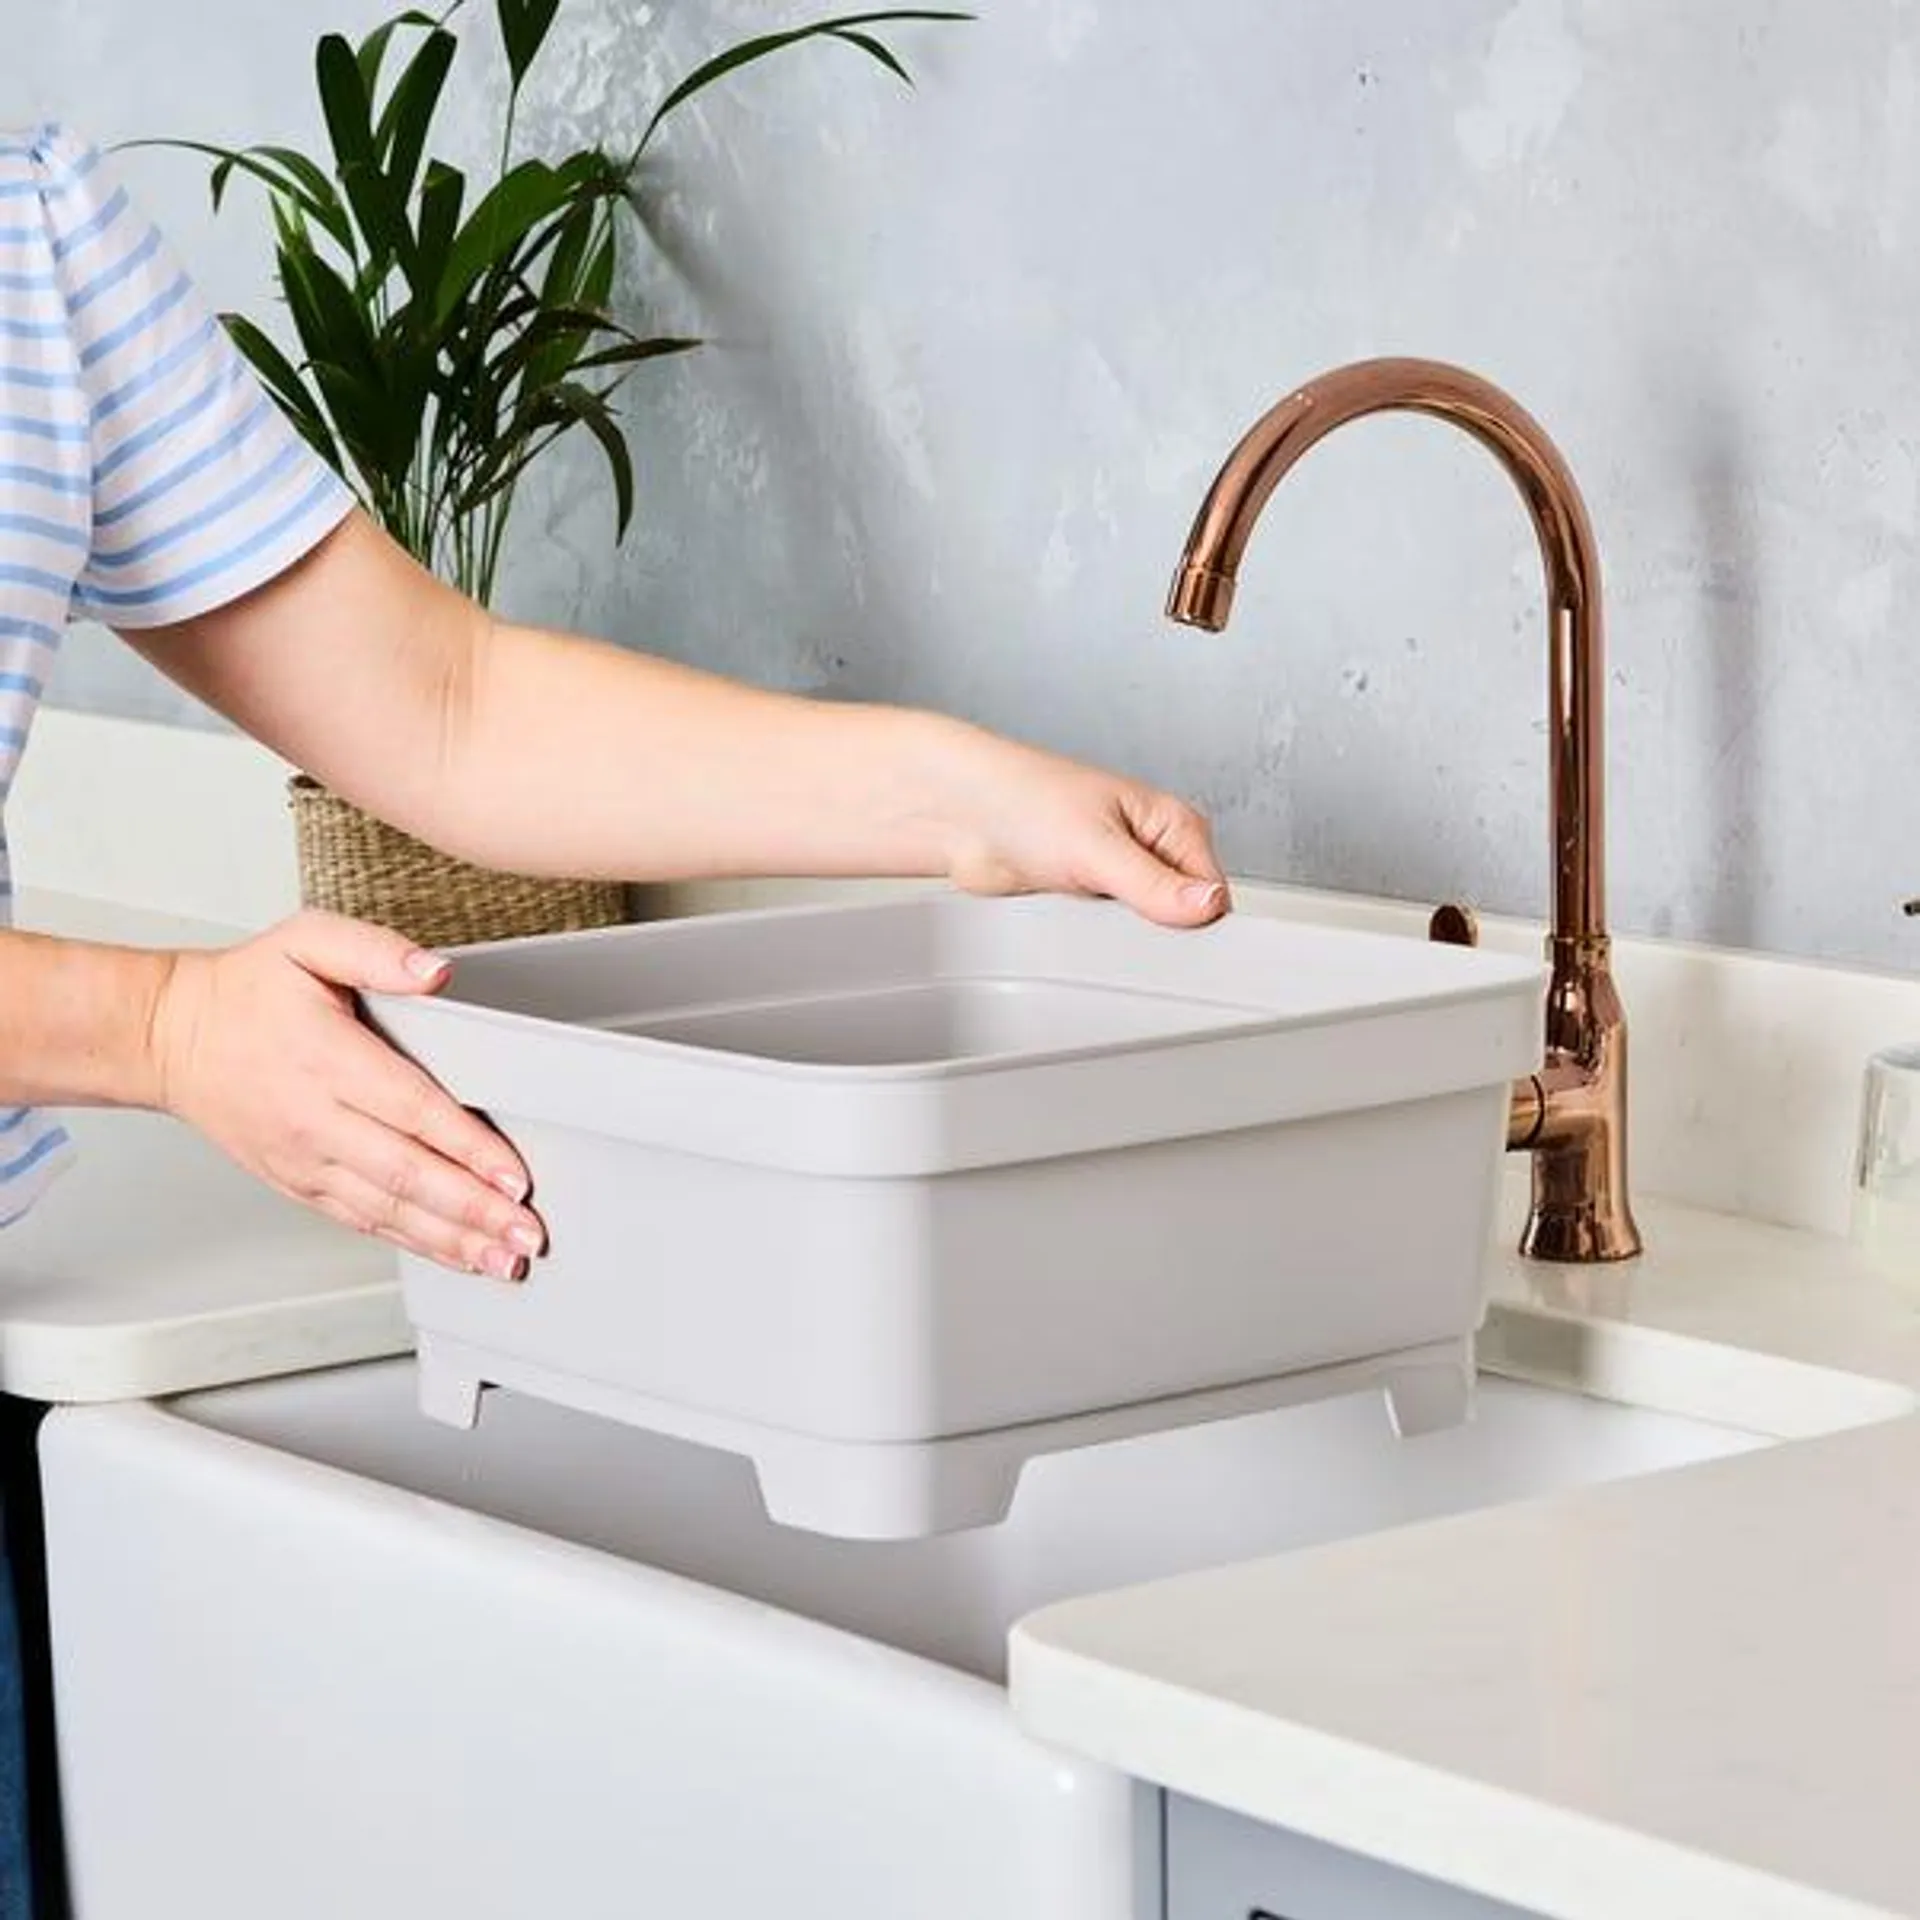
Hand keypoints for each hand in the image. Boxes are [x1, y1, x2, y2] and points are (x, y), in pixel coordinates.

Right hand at [152, 912, 544, 1277]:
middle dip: (474, 1210)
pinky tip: (454, 1253)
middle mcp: (315, 1118)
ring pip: (388, 1210)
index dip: (467, 1146)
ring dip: (452, 1239)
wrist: (168, 1037)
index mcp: (327, 1059)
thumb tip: (433, 971)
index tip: (513, 1175)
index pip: (412, 1109)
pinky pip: (362, 1219)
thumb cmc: (243, 992)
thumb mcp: (306, 942)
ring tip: (503, 1260)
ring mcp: (305, 1158)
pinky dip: (413, 1242)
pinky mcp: (297, 1182)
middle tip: (526, 1235)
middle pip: (407, 1174)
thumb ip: (376, 952)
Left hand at [930, 723, 1228, 926]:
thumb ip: (1154, 884)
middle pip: (1184, 914)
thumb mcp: (1096, 847)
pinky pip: (1110, 934)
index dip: (1198, 921)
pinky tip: (1078, 930)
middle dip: (1161, 933)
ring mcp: (1120, 874)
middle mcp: (1151, 847)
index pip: (1213, 891)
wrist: (959, 814)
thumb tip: (1208, 904)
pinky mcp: (1088, 896)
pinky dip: (1097, 939)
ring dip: (1124, 936)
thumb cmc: (1021, 798)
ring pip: (1147, 928)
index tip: (1175, 940)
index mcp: (1171, 823)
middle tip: (1126, 933)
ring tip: (1093, 923)